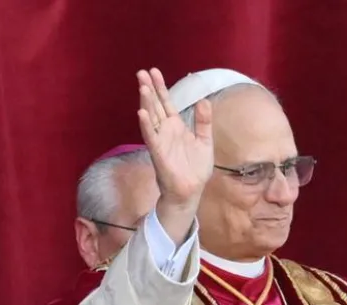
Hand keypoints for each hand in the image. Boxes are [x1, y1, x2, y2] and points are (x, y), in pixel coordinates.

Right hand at [136, 68, 212, 206]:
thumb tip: (204, 100)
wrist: (191, 191)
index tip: (154, 71)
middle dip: (149, 89)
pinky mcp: (158, 153)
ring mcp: (160, 141)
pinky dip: (146, 125)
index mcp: (176, 126)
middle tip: (141, 72)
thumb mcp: (205, 141)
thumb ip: (203, 121)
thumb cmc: (195, 168)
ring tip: (142, 87)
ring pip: (151, 118)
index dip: (160, 87)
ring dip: (146, 103)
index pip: (166, 102)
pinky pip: (151, 137)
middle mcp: (165, 131)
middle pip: (155, 105)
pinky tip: (142, 113)